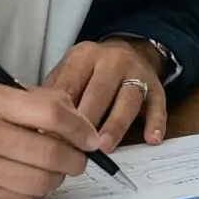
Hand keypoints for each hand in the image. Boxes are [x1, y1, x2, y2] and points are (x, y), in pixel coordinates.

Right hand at [0, 82, 99, 198]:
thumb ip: (34, 102)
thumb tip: (79, 122)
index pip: (51, 114)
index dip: (81, 128)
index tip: (91, 137)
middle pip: (50, 154)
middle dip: (75, 159)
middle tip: (78, 158)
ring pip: (39, 182)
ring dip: (56, 178)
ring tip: (52, 169)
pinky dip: (34, 193)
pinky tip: (29, 182)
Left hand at [44, 38, 170, 147]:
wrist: (131, 49)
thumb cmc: (91, 71)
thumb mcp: (70, 72)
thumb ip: (56, 95)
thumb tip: (40, 130)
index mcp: (84, 56)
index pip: (71, 85)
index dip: (61, 113)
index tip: (52, 139)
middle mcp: (112, 60)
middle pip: (100, 91)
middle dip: (88, 121)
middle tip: (76, 148)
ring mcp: (137, 72)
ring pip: (128, 99)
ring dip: (115, 124)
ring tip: (104, 147)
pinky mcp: (156, 86)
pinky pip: (158, 104)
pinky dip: (156, 122)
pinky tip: (151, 139)